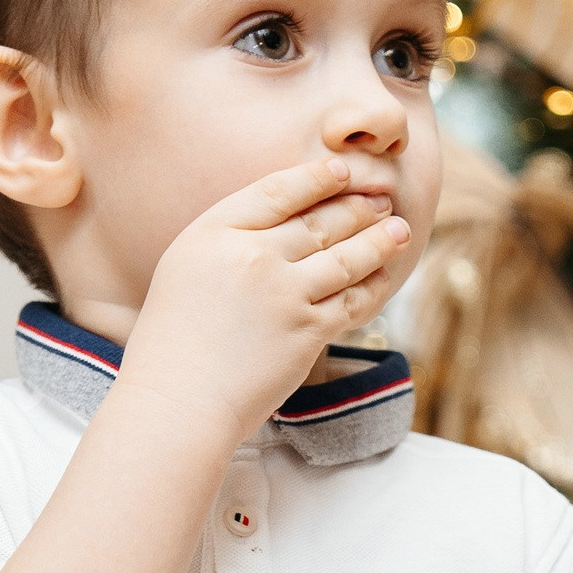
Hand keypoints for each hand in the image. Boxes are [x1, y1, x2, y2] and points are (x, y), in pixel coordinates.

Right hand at [121, 151, 410, 442]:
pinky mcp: (307, 331)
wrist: (177, 401)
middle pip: (318, 221)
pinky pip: (352, 300)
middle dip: (358, 207)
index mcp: (213, 233)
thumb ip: (229, 243)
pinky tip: (383, 277)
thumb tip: (282, 227)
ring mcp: (283, 294)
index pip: (277, 191)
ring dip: (380, 240)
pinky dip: (373, 286)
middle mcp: (251, 255)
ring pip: (346, 257)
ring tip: (400, 229)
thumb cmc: (172, 342)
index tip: (343, 171)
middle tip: (382, 200)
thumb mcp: (185, 270)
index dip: (317, 177)